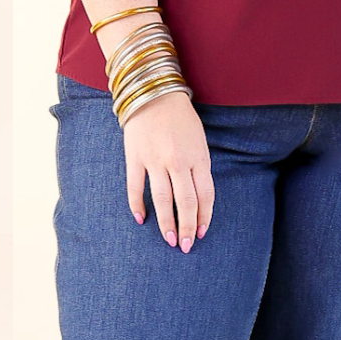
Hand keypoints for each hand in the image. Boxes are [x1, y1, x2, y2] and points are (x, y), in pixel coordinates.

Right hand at [124, 91, 214, 251]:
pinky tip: (141, 219)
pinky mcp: (135, 156)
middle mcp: (178, 160)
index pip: (205, 195)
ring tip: (170, 240)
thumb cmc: (180, 117)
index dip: (204, 217)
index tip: (202, 233)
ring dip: (167, 223)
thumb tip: (198, 198)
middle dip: (188, 227)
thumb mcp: (199, 140)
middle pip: (186, 202)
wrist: (153, 92)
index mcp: (198, 156)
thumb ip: (199, 166)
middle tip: (187, 246)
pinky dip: (137, 205)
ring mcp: (155, 159)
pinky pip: (136, 187)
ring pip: (163, 200)